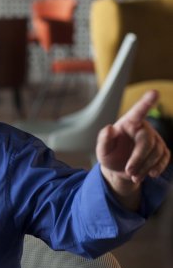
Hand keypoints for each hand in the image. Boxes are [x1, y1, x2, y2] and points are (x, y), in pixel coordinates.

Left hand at [96, 90, 170, 209]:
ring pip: (156, 153)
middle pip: (147, 142)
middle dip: (138, 159)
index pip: (138, 111)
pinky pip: (164, 159)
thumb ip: (104, 140)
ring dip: (145, 167)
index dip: (146, 102)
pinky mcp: (162, 150)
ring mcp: (155, 139)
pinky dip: (156, 169)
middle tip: (129, 171)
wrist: (119, 169)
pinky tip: (149, 174)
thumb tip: (109, 128)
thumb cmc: (110, 156)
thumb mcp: (102, 150)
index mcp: (128, 122)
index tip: (154, 92)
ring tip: (133, 175)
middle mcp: (144, 128)